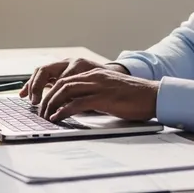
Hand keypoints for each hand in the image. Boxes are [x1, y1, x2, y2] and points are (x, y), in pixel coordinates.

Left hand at [38, 68, 158, 122]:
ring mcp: (98, 86)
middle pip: (61, 83)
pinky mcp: (104, 97)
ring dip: (52, 104)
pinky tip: (57, 118)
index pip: (66, 78)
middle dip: (47, 98)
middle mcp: (94, 76)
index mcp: (95, 74)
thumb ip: (95, 95)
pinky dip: (64, 110)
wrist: (153, 95)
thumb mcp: (110, 92)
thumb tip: (78, 107)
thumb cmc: (134, 97)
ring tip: (45, 117)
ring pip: (66, 91)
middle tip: (40, 112)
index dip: (51, 90)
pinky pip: (78, 103)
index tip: (43, 103)